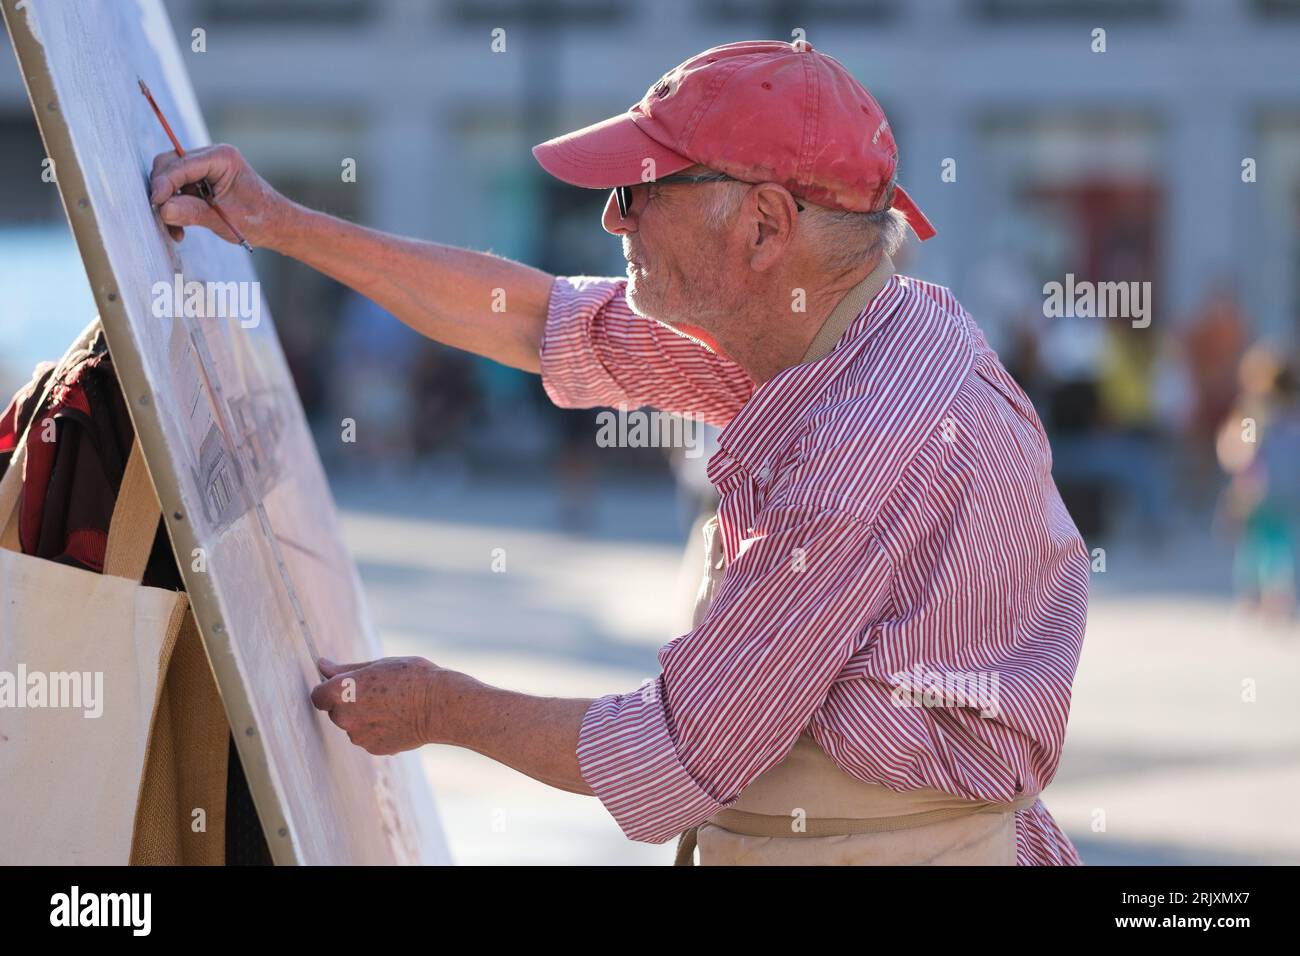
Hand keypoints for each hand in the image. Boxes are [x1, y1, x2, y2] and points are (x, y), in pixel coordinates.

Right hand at [148, 143, 287, 247]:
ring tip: (176, 230)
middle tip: (161, 216)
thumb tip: (164, 209)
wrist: (275, 225)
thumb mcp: (224, 219)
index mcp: (221, 158)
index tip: (154, 203)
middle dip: (163, 191)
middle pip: (169, 165)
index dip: (164, 183)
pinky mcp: (200, 181)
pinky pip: (177, 190)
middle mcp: (211, 156)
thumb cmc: (258, 220)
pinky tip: (180, 229)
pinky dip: (175, 208)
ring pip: (170, 179)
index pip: (181, 165)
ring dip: (168, 204)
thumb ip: (193, 213)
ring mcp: (204, 167)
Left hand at [310, 656, 443, 755]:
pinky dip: (378, 731)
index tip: (347, 686)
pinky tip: (398, 719)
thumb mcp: (377, 665)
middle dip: (350, 703)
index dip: (330, 690)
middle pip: (335, 711)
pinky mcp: (373, 749)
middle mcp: (343, 717)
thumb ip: (345, 669)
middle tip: (377, 692)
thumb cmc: (411, 677)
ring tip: (392, 706)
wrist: (439, 705)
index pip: (318, 695)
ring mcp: (358, 736)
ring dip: (364, 718)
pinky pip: (369, 738)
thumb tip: (321, 665)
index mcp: (340, 692)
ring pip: (353, 726)